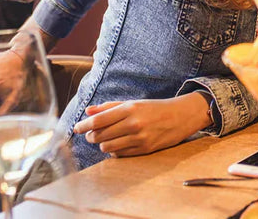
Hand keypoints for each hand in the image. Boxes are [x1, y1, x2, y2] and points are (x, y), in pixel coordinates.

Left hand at [72, 93, 212, 157]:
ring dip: (102, 144)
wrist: (180, 116)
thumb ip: (109, 107)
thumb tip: (88, 111)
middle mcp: (133, 124)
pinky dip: (114, 150)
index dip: (84, 125)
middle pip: (100, 135)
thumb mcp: (133, 103)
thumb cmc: (154, 108)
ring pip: (107, 147)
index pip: (99, 120)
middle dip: (92, 136)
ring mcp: (139, 138)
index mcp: (130, 109)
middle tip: (92, 134)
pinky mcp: (144, 149)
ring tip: (105, 139)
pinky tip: (118, 144)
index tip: (76, 128)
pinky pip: (119, 154)